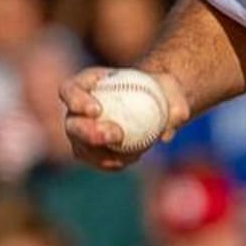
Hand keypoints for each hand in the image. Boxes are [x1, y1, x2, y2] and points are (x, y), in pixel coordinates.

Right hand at [60, 67, 188, 169]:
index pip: (70, 90)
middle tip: (114, 134)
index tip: (97, 110)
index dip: (76, 101)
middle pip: (72, 124)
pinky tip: (132, 158)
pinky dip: (113, 162)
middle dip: (88, 133)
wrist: (157, 103)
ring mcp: (82, 132)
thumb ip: (175, 101)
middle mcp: (77, 109)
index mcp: (87, 83)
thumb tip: (176, 121)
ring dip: (101, 154)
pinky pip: (97, 160)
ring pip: (81, 147)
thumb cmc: (160, 88)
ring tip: (129, 153)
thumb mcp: (171, 87)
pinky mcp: (92, 151)